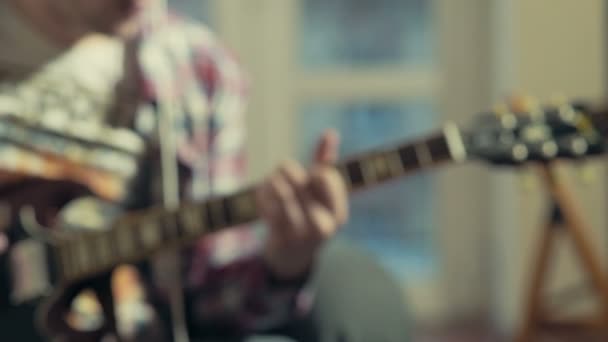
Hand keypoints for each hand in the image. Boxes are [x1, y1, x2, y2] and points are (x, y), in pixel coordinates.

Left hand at [257, 130, 348, 279]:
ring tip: (272, 180)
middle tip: (282, 168)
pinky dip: (264, 194)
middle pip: (301, 182)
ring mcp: (301, 234)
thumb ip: (325, 163)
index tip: (311, 175)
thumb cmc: (309, 214)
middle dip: (287, 170)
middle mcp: (323, 226)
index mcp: (338, 214)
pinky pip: (268, 205)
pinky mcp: (279, 237)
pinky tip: (263, 194)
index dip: (316, 172)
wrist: (292, 256)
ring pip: (282, 191)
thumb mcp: (321, 192)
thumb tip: (330, 132)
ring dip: (273, 180)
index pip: (327, 177)